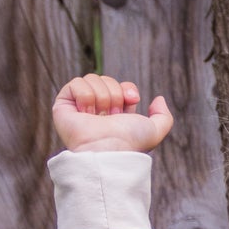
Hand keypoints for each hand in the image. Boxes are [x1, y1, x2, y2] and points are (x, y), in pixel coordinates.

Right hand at [52, 75, 174, 153]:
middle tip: (111, 116)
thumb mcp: (155, 131)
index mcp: (115, 115)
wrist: (108, 149)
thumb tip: (158, 99)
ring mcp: (79, 108)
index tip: (131, 101)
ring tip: (98, 116)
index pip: (121, 86)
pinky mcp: (63, 106)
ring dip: (101, 97)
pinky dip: (85, 95)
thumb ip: (164, 117)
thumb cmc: (129, 144)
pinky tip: (86, 112)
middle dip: (114, 94)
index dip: (127, 90)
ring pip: (92, 79)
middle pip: (107, 80)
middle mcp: (97, 110)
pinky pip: (76, 82)